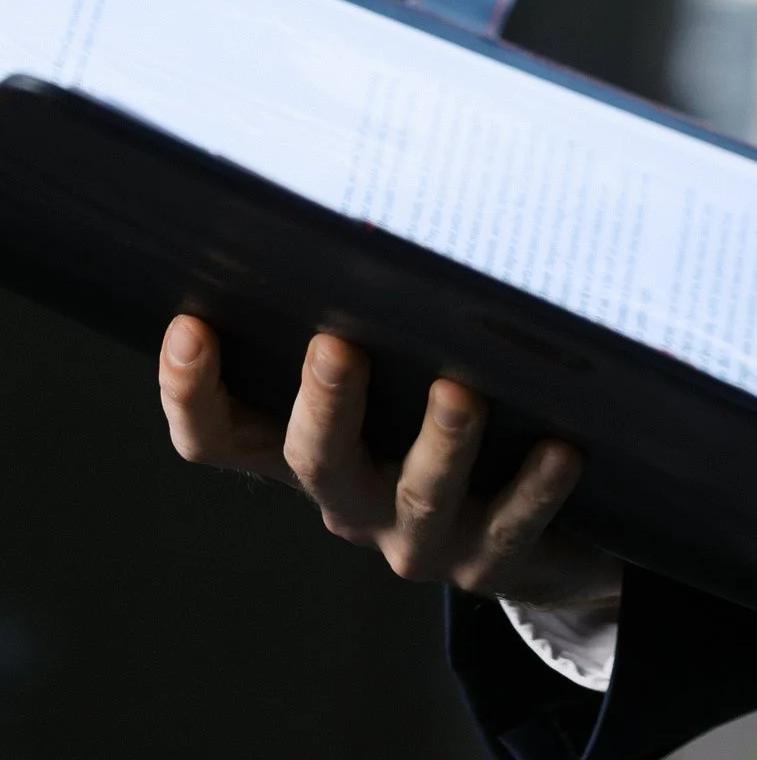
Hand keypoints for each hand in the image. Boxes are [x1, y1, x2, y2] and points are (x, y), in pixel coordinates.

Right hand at [158, 315, 623, 618]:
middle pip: (315, 461)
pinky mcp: (494, 559)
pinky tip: (563, 445)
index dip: (194, 393)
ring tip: (461, 389)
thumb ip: (378, 312)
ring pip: (420, 494)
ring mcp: (420, 536)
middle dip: (324, 404)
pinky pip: (515, 523)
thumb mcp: (400, 367)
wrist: (536, 534)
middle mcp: (353, 499)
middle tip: (334, 345)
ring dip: (439, 442)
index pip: (222, 436)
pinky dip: (538, 486)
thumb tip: (371, 200)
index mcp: (310, 449)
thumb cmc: (450, 412)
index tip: (190, 325)